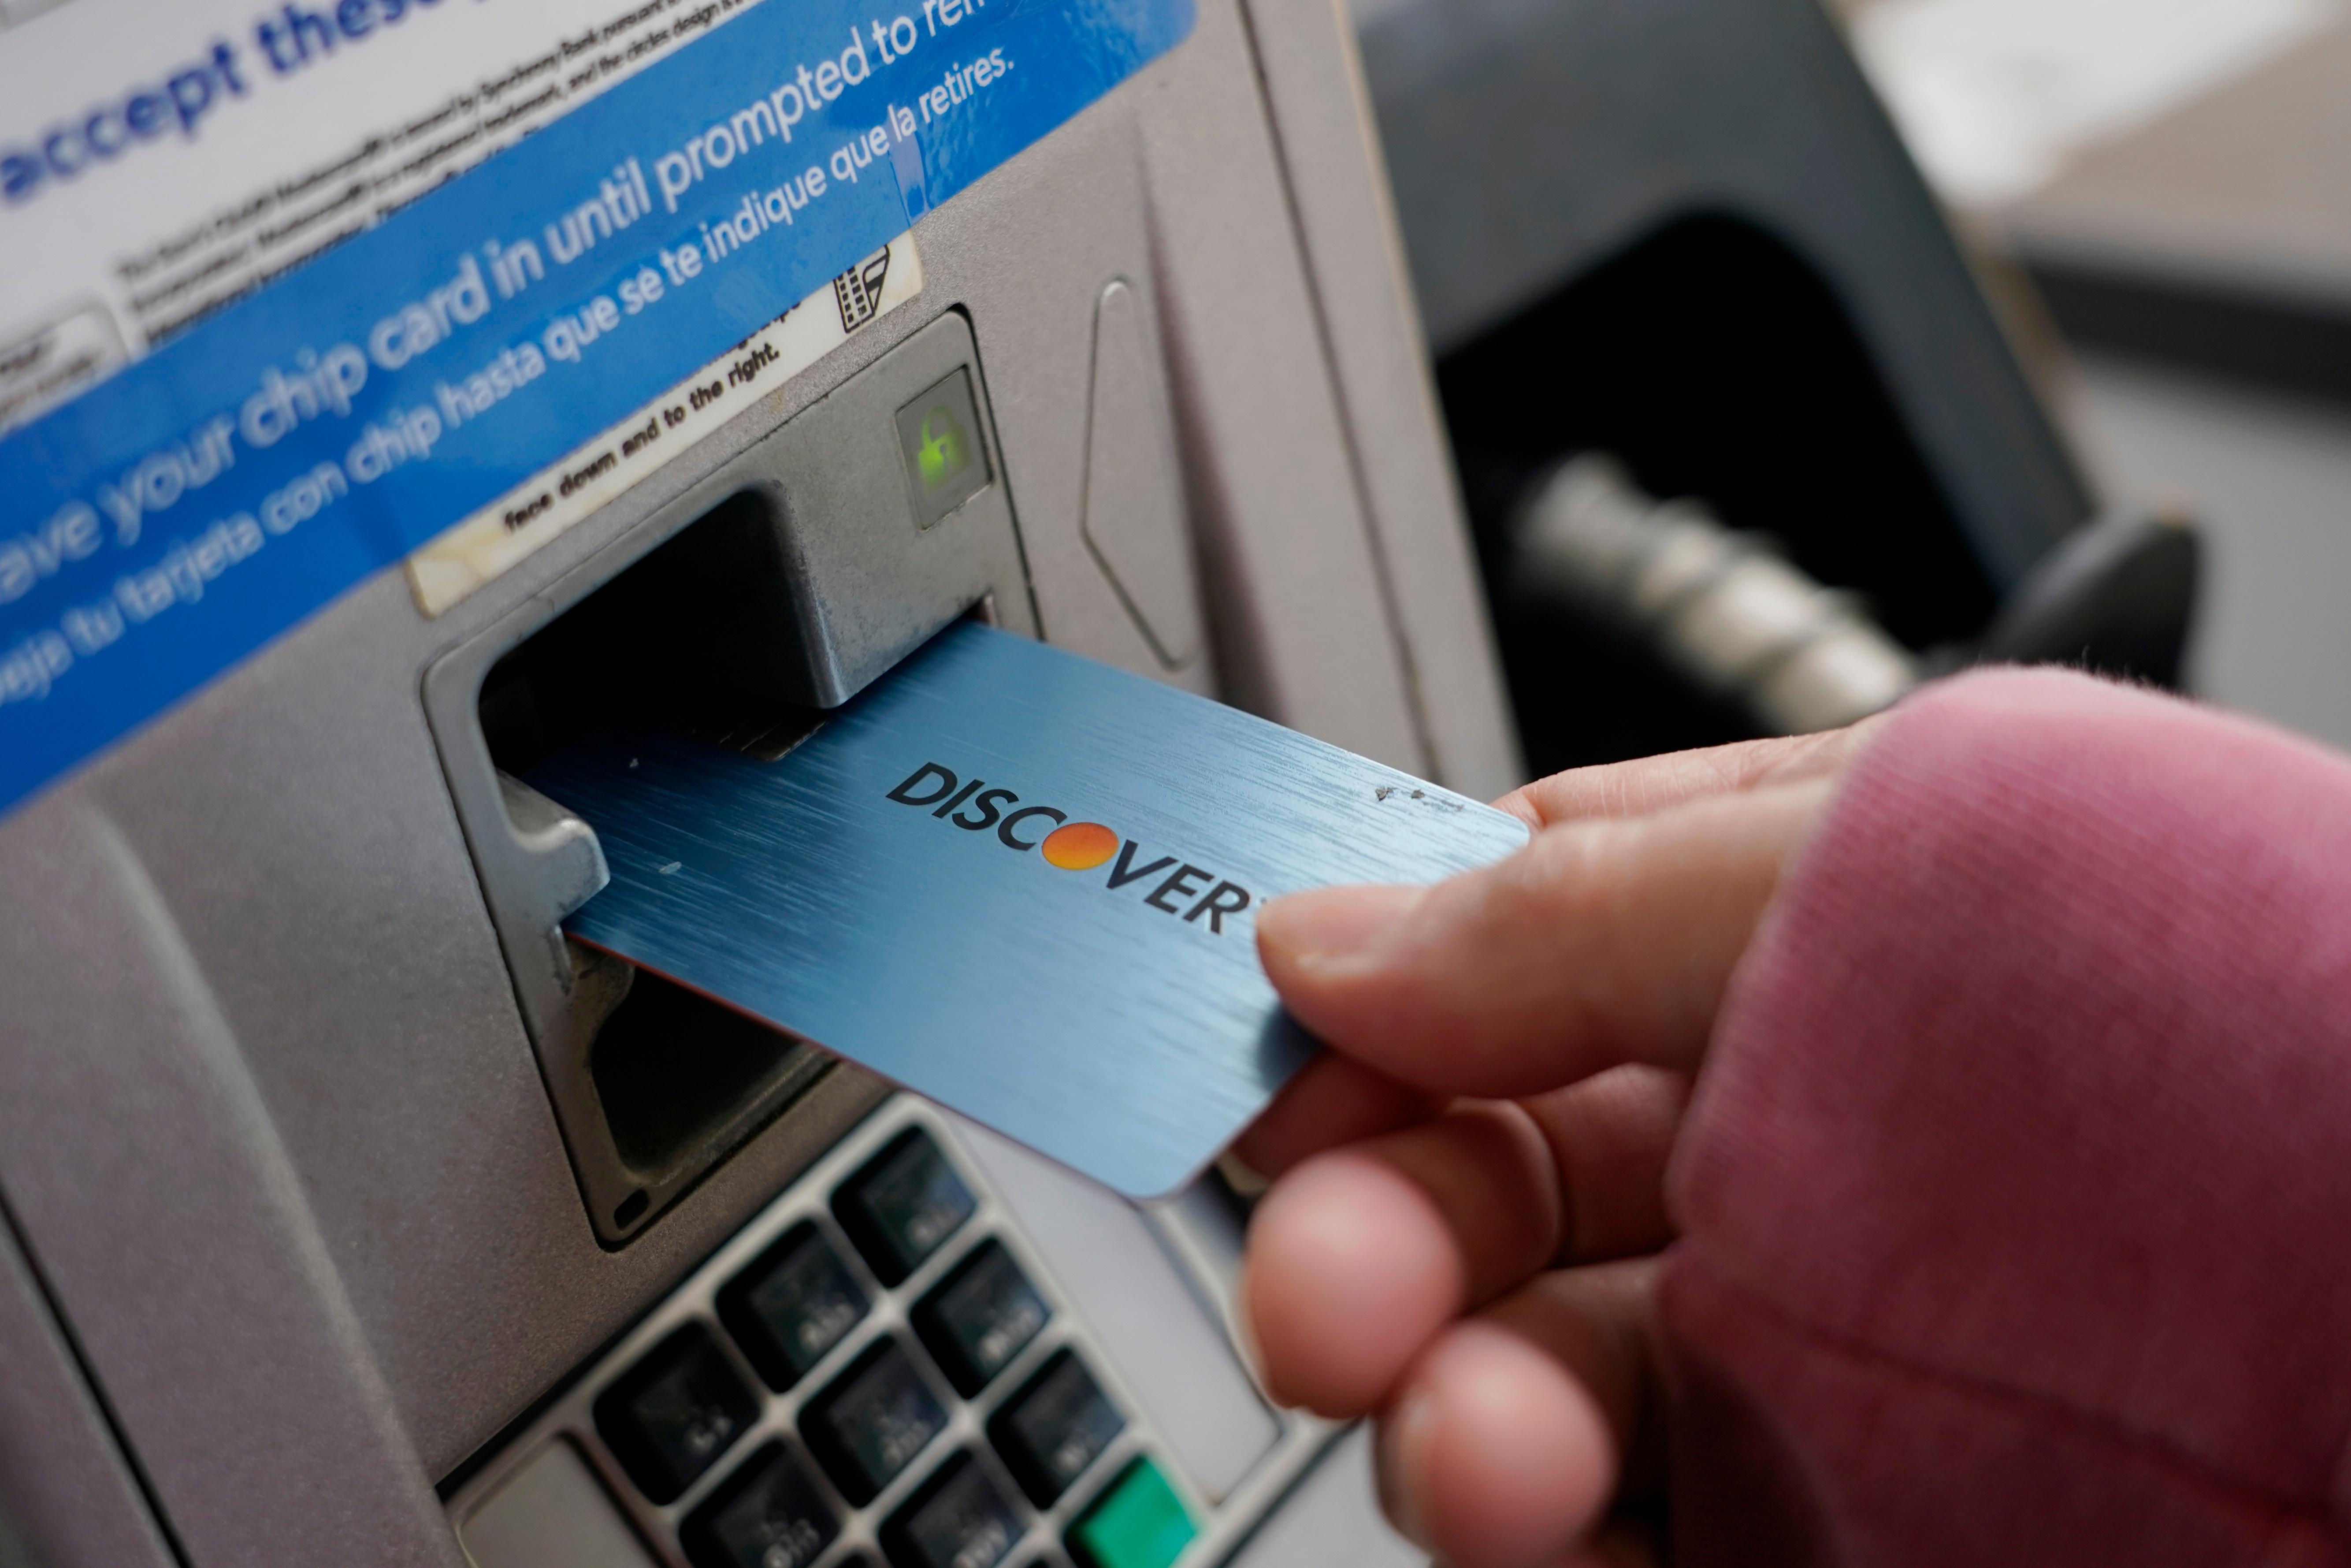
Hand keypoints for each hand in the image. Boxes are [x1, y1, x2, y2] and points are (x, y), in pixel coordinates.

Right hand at [1236, 723, 1880, 1566]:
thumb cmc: (2196, 1016)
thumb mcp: (1848, 867)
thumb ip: (1558, 907)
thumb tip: (1311, 940)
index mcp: (1791, 923)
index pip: (1506, 955)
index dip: (1363, 1016)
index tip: (1268, 1080)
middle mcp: (1793, 1130)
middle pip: (1495, 1188)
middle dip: (1378, 1238)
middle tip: (1323, 1298)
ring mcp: (1816, 1334)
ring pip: (1540, 1375)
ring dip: (1457, 1416)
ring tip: (1470, 1455)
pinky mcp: (1841, 1510)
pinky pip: (1629, 1529)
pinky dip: (1543, 1534)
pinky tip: (1533, 1521)